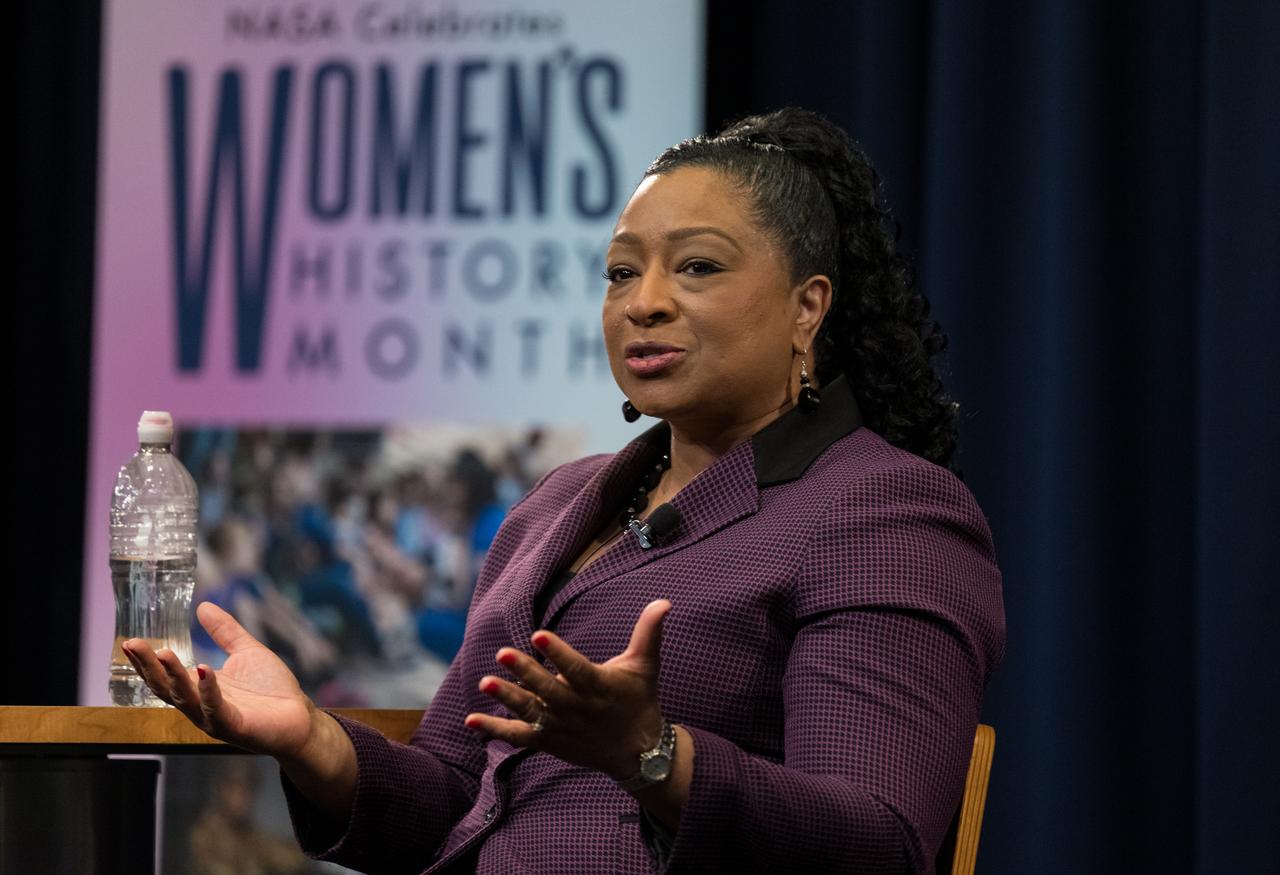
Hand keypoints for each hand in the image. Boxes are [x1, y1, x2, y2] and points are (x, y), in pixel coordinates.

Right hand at [122, 601, 316, 760]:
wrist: (300, 718)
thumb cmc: (271, 690)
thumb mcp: (246, 652)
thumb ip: (225, 632)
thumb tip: (203, 606)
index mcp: (198, 689)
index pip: (164, 676)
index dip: (146, 661)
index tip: (129, 641)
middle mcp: (199, 706)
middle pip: (165, 688)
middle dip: (148, 666)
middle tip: (132, 644)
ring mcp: (214, 718)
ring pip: (185, 699)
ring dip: (173, 676)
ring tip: (162, 653)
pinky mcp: (234, 726)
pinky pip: (215, 709)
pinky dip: (208, 690)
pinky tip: (203, 670)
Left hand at [464, 599, 671, 779]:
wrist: (637, 752)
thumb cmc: (639, 700)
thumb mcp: (646, 666)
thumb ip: (649, 633)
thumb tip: (664, 602)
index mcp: (599, 687)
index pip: (577, 669)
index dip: (558, 654)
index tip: (539, 635)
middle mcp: (578, 709)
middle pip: (549, 691)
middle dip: (526, 673)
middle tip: (502, 654)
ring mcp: (561, 727)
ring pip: (531, 712)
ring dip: (507, 698)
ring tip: (485, 682)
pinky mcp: (549, 741)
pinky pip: (520, 736)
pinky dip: (496, 729)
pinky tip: (472, 719)